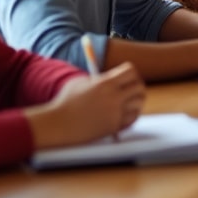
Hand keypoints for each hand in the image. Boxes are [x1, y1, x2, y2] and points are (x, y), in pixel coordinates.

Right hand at [25, 63, 145, 148]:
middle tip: (131, 90)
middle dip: (137, 87)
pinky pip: (132, 119)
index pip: (131, 71)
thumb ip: (99, 78)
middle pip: (140, 87)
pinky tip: (123, 114)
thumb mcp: (81, 82)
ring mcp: (115, 113)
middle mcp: (113, 97)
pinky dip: (131, 115)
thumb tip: (115, 75)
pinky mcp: (114, 127)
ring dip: (135, 102)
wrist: (58, 124)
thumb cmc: (66, 102)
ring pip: (139, 104)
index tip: (126, 77)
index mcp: (105, 83)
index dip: (130, 73)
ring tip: (128, 102)